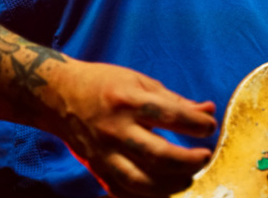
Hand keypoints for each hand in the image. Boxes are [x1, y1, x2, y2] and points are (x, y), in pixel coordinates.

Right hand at [47, 61, 216, 197]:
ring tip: (188, 178)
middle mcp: (117, 129)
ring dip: (171, 185)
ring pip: (141, 181)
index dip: (198, 125)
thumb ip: (175, 100)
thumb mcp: (140, 81)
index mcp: (130, 101)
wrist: (59, 95)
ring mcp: (105, 152)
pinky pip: (122, 191)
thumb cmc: (105, 84)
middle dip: (189, 160)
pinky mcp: (97, 168)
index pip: (172, 117)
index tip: (209, 127)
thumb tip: (208, 110)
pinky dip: (146, 195)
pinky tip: (163, 190)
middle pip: (159, 154)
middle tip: (204, 156)